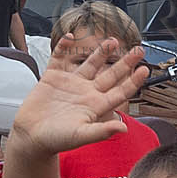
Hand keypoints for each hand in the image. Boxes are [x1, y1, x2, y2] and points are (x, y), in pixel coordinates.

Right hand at [10, 35, 147, 156]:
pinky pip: (59, 58)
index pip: (120, 91)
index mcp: (95, 106)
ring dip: (101, 52)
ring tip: (112, 40)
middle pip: (110, 74)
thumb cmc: (55, 140)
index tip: (145, 70)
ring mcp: (70, 84)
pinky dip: (63, 47)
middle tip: (139, 50)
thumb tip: (124, 129)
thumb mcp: (81, 136)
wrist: (31, 137)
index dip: (133, 81)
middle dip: (125, 62)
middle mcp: (85, 93)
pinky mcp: (52, 78)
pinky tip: (69, 37)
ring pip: (89, 64)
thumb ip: (101, 131)